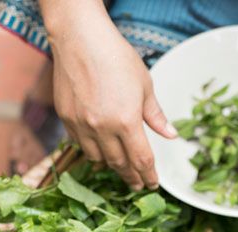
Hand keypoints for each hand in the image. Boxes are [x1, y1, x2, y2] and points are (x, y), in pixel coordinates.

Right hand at [40, 0, 175, 189]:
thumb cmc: (116, 57)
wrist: (80, 40)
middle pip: (119, 164)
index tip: (153, 184)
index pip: (141, 159)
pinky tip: (99, 151)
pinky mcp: (66, 118)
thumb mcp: (145, 86)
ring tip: (120, 169)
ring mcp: (81, 125)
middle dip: (131, 177)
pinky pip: (80, 144)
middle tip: (138, 184)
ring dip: (111, 166)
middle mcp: (103, 128)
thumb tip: (171, 135)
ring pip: (98, 158)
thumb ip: (155, 115)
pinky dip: (92, 151)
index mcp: (127, 121)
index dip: (149, 175)